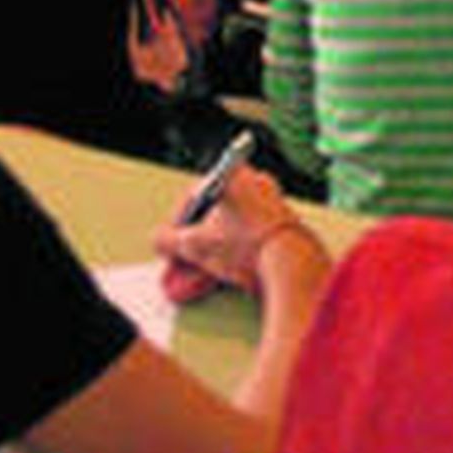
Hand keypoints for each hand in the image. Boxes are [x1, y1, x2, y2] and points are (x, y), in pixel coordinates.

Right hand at [155, 163, 297, 300]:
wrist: (292, 266)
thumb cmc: (247, 246)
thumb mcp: (196, 245)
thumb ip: (169, 240)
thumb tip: (160, 241)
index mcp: (236, 175)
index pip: (195, 197)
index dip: (178, 225)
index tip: (173, 245)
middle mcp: (258, 183)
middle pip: (214, 215)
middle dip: (195, 245)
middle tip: (183, 264)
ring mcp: (275, 204)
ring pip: (232, 229)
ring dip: (212, 253)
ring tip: (198, 278)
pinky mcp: (286, 227)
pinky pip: (251, 238)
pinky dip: (235, 255)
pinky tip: (223, 276)